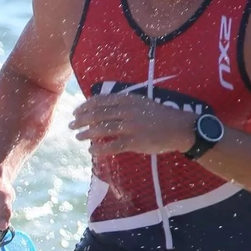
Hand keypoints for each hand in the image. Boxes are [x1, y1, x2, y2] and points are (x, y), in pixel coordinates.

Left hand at [71, 93, 195, 157]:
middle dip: (81, 120)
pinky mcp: (134, 141)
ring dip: (86, 133)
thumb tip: (102, 109)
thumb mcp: (141, 103)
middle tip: (71, 125)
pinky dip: (99, 149)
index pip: (100, 101)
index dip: (85, 106)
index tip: (76, 111)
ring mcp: (130, 126)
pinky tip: (92, 151)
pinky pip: (112, 146)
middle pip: (97, 114)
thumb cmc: (159, 116)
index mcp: (128, 99)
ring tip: (77, 137)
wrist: (179, 128)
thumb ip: (123, 104)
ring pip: (102, 129)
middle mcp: (127, 111)